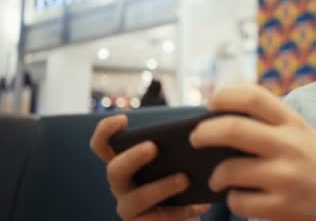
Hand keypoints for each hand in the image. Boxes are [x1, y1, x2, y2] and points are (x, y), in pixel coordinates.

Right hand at [90, 114, 209, 220]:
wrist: (188, 217)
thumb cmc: (184, 182)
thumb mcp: (181, 162)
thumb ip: (180, 148)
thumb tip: (197, 130)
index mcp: (127, 163)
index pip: (102, 146)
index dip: (105, 131)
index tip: (123, 119)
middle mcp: (122, 186)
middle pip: (114, 170)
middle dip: (132, 157)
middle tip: (153, 147)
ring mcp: (129, 209)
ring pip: (136, 199)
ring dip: (160, 187)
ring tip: (185, 179)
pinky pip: (156, 220)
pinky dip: (180, 212)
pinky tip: (199, 205)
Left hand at [189, 85, 315, 220]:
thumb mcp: (305, 136)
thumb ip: (274, 124)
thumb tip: (222, 118)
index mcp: (295, 123)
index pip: (254, 97)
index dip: (225, 96)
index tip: (210, 103)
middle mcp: (290, 145)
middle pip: (232, 129)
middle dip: (203, 133)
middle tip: (195, 138)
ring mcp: (285, 177)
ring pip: (229, 170)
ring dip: (216, 175)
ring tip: (218, 178)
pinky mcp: (281, 207)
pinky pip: (238, 201)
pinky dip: (233, 200)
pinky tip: (241, 198)